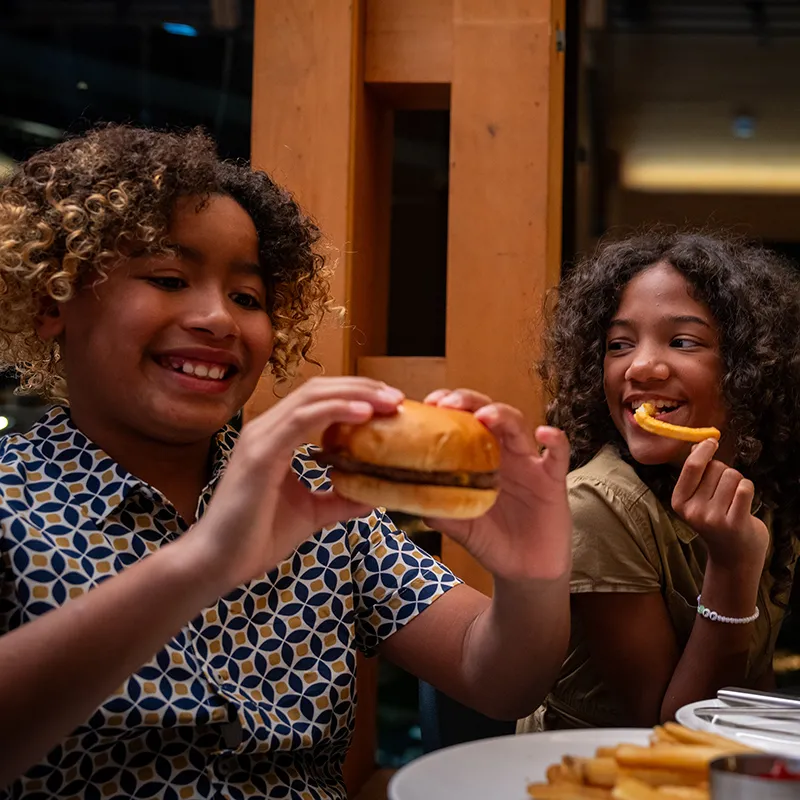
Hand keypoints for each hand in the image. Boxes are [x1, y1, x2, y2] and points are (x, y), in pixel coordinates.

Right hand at [184, 377, 403, 592]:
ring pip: (312, 397)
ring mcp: (260, 438)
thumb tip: (375, 494)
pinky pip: (302, 420)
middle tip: (398, 396)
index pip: (319, 400)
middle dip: (362, 387)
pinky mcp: (260, 454)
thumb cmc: (255, 537)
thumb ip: (340, 499)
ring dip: (355, 394)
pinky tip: (364, 413)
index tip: (391, 403)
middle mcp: (266, 429)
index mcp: (276, 437)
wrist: (218, 564)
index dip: (356, 394)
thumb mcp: (311, 513)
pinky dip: (335, 411)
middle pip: (319, 389)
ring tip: (390, 400)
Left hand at [423, 389, 571, 581]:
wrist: (525, 571)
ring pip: (518, 426)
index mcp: (477, 458)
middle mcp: (502, 454)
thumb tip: (411, 499)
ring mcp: (528, 464)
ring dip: (502, 416)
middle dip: (469, 401)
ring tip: (486, 416)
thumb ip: (441, 512)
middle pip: (488, 413)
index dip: (448, 407)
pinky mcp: (552, 480)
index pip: (462, 421)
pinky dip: (555, 441)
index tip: (431, 404)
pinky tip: (545, 434)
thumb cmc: (492, 542)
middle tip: (450, 403)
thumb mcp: (460, 528)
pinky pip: (559, 454)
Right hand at [671, 439, 768, 569]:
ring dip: (738, 482)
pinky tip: (744, 502)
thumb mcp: (698, 498)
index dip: (704, 450)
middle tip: (724, 491)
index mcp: (678, 502)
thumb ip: (696, 474)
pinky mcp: (735, 523)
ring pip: (733, 476)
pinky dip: (748, 489)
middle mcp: (693, 511)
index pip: (692, 467)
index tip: (712, 441)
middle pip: (716, 468)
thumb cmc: (716, 520)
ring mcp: (713, 518)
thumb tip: (697, 445)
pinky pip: (745, 487)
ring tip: (734, 500)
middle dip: (724, 472)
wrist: (733, 556)